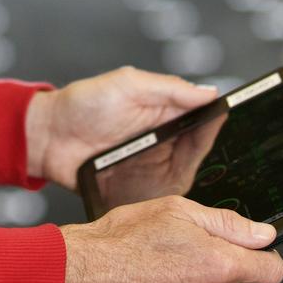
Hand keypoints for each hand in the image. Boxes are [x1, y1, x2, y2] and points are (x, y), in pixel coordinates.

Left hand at [25, 66, 218, 189]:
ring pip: (189, 173)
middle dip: (213, 152)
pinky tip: (184, 198)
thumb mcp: (127, 84)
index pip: (203, 117)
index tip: (234, 121)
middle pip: (201, 149)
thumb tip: (210, 92)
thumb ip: (169, 87)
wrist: (49, 138)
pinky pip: (168, 195)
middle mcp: (165, 140)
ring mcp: (154, 165)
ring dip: (195, 174)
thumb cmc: (82, 104)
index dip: (218, 120)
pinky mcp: (142, 189)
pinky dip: (177, 198)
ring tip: (200, 172)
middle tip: (223, 155)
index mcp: (165, 111)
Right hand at [57, 195, 282, 282]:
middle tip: (182, 256)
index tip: (250, 255)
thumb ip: (228, 223)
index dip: (262, 259)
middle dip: (219, 273)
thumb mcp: (176, 210)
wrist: (80, 274)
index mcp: (219, 265)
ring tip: (158, 277)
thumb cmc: (122, 238)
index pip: (272, 271)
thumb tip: (263, 235)